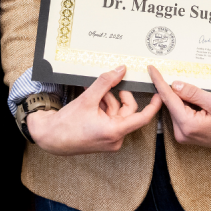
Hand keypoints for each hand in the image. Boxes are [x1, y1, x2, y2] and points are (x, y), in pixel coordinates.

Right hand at [25, 65, 160, 155]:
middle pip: (127, 112)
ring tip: (94, 94)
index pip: (142, 118)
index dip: (153, 105)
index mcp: (114, 131)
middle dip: (118, 96)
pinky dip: (104, 109)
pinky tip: (92, 102)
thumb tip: (120, 70)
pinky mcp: (103, 139)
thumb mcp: (88, 98)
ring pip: (118, 114)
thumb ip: (106, 82)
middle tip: (110, 85)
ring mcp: (109, 140)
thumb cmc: (67, 124)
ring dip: (108, 101)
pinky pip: (111, 120)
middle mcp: (115, 139)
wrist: (50, 138)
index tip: (160, 94)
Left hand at [148, 65, 210, 150]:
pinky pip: (180, 114)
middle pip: (171, 103)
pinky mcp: (186, 134)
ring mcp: (183, 135)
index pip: (169, 98)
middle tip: (177, 73)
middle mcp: (181, 132)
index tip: (151, 69)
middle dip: (173, 88)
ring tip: (197, 93)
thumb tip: (175, 84)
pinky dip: (185, 104)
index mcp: (187, 124)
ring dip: (181, 97)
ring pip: (176, 108)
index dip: (159, 82)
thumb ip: (194, 93)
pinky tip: (197, 100)